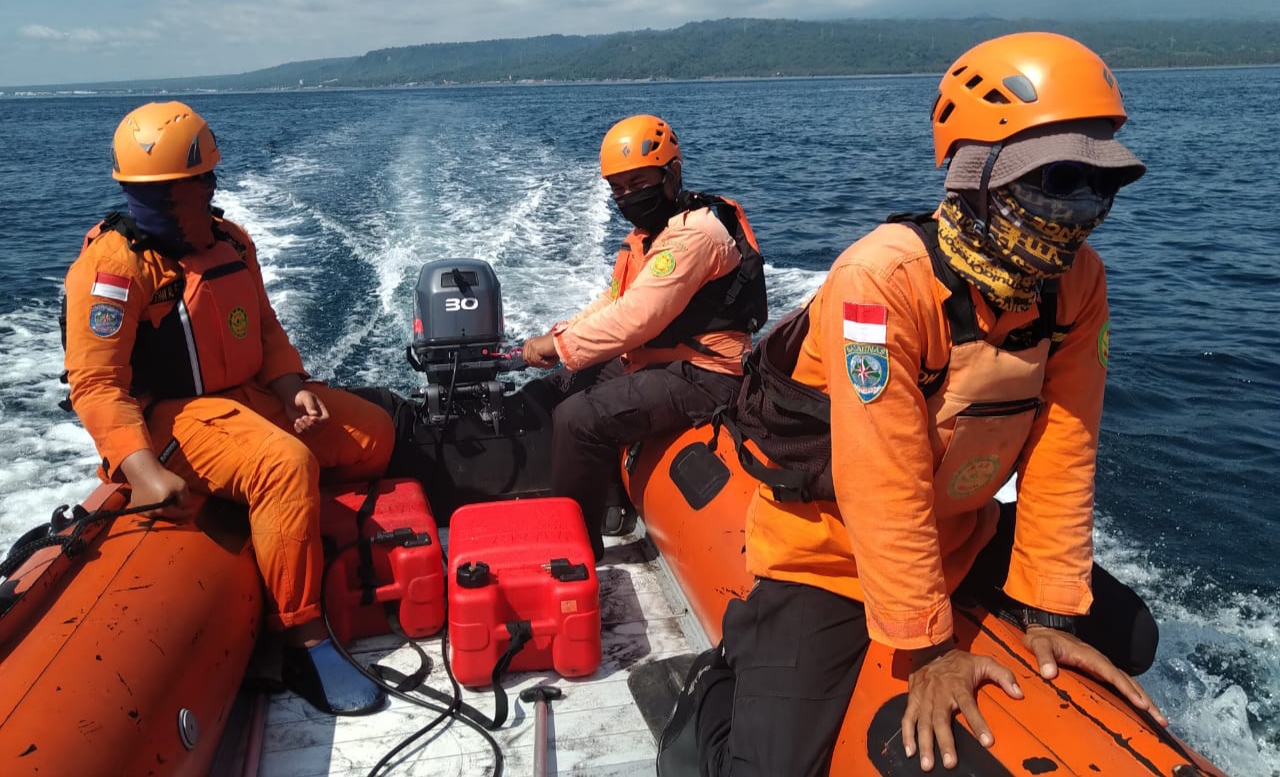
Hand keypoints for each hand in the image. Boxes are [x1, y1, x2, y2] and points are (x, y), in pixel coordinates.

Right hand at [118, 449, 192, 520]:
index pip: (177, 515)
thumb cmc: (163, 477)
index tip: (193, 510)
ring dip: (163, 508)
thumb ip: (185, 498)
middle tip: (180, 503)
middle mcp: (151, 513)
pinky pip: (148, 508)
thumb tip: (185, 506)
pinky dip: (154, 505)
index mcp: (162, 510)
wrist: (143, 470)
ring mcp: (141, 510)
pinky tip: (157, 497)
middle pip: (167, 514)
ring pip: (157, 512)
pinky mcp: (135, 506)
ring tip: (168, 499)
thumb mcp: (181, 486)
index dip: (186, 513)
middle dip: (175, 510)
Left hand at [284, 388, 328, 434]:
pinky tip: (296, 423)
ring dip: (303, 428)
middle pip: (318, 428)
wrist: (292, 400)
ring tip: (298, 420)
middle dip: (309, 424)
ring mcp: (311, 425)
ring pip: (310, 433)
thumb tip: (314, 414)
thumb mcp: (306, 398)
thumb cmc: (301, 397)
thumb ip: (310, 405)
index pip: (326, 420)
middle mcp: (318, 420)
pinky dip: (299, 430)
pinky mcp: (303, 428)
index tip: (311, 417)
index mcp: (322, 411)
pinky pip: (303, 434)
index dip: (319, 421)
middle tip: (303, 417)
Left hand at [522, 333, 558, 368]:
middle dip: (538, 364)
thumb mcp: (541, 352)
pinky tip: (551, 359)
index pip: (525, 358)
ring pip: (533, 362)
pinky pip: (538, 361)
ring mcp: (531, 345)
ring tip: (551, 360)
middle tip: (547, 362)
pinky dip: (546, 363)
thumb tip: (530, 364)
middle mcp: (528, 343)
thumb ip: (535, 358)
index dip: (533, 363)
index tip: (541, 363)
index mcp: (528, 342)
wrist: (561, 341)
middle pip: (527, 361)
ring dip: (543, 364)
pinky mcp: (536, 348)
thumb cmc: (554, 346)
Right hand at [902, 647, 1022, 770]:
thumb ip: (1003, 676)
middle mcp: (939, 694)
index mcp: (958, 685)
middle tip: (949, 763)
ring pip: (923, 723)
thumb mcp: (984, 662)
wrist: (929, 649)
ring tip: (928, 764)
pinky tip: (910, 751)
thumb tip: (1019, 694)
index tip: (987, 742)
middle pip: (940, 720)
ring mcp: (924, 698)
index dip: (978, 724)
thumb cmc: (958, 661)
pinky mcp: (913, 700)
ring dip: (924, 744)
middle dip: (944, 742)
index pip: (969, 706)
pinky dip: (907, 735)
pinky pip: (908, 719)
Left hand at [1023, 624, 1166, 725]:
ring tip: (1159, 719)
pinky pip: (1121, 685)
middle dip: (1145, 700)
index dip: (1127, 690)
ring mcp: (1102, 667)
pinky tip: (1141, 709)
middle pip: (1128, 681)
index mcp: (1090, 657)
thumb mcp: (1039, 645)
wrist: (1044, 630)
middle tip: (1161, 719)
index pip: (1113, 675)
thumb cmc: (1043, 639)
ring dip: (1144, 700)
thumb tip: (1049, 673)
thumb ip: (1044, 658)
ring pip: (1128, 683)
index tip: (1141, 704)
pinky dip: (1134, 696)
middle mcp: (1100, 662)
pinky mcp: (1100, 672)